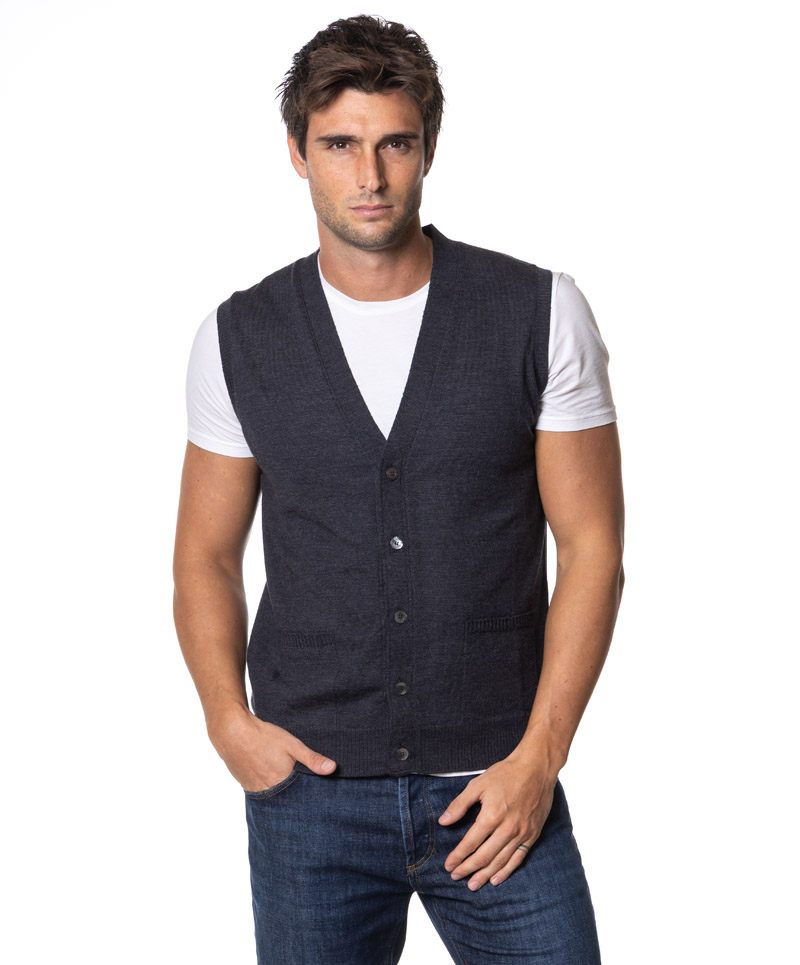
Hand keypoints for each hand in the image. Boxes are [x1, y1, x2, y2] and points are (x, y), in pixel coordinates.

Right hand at [207, 706, 336, 790]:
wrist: (232, 732)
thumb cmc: (264, 737)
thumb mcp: (292, 745)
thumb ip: (312, 759)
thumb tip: (333, 769)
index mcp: (281, 784)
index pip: (300, 799)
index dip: (307, 799)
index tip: (316, 802)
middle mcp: (267, 791)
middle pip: (285, 801)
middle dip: (294, 800)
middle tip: (303, 797)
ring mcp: (254, 789)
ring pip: (272, 798)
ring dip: (281, 796)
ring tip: (288, 790)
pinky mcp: (245, 784)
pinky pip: (261, 792)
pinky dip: (268, 790)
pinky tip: (272, 782)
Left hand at [437, 750, 557, 890]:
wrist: (536, 768)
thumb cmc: (505, 774)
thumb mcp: (478, 784)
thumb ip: (459, 804)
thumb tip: (443, 821)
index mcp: (492, 815)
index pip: (471, 842)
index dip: (458, 856)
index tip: (448, 865)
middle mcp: (507, 828)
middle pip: (484, 856)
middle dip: (467, 868)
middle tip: (455, 876)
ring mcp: (521, 833)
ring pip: (500, 861)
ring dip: (484, 875)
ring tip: (472, 884)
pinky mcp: (532, 835)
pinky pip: (518, 859)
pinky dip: (506, 871)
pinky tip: (496, 879)